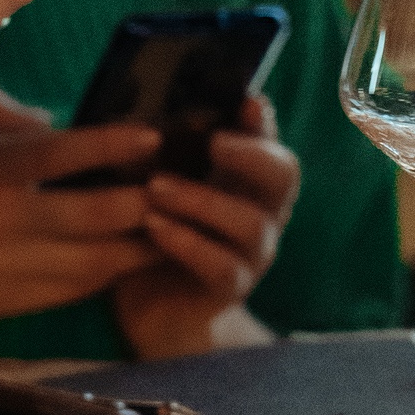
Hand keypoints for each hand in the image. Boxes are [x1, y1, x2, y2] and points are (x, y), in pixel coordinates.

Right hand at [0, 89, 160, 334]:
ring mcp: (5, 270)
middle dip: (147, 199)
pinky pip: (72, 291)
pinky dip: (105, 273)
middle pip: (98, 214)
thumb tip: (50, 121)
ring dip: (139, 244)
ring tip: (172, 222)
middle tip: (179, 181)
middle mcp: (0, 223)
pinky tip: (126, 256)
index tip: (152, 137)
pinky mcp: (5, 306)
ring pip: (96, 262)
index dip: (117, 145)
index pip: (66, 153)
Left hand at [113, 93, 297, 357]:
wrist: (157, 313)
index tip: (248, 101)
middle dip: (252, 154)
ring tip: (155, 188)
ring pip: (249, 222)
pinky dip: (188, 242)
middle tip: (214, 143)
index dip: (262, 121)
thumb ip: (155, 153)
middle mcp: (261, 211)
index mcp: (245, 179)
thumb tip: (132, 108)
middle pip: (283, 174)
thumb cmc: (154, 235)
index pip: (266, 139)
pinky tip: (155, 228)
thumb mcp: (152, 186)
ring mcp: (251, 253)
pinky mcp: (230, 289)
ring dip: (201, 200)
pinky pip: (221, 265)